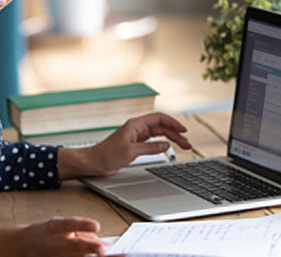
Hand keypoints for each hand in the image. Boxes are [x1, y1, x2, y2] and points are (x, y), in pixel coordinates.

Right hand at [0, 217, 106, 256]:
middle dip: (88, 248)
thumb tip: (106, 245)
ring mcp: (51, 256)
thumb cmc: (43, 234)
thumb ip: (83, 233)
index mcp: (53, 227)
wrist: (18, 246)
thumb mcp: (60, 227)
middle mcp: (52, 242)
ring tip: (103, 255)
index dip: (82, 225)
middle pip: (73, 246)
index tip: (96, 225)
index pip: (69, 224)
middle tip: (102, 250)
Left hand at [63, 112, 191, 177]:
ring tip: (183, 146)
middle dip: (175, 134)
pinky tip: (169, 149)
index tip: (183, 131)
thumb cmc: (107, 155)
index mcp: (135, 125)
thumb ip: (150, 148)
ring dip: (171, 139)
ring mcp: (137, 137)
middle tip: (187, 143)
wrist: (94, 162)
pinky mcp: (135, 145)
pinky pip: (153, 142)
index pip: (159, 119)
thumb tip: (166, 145)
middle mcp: (137, 128)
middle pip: (161, 127)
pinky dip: (162, 145)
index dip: (173, 123)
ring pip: (159, 135)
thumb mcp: (131, 152)